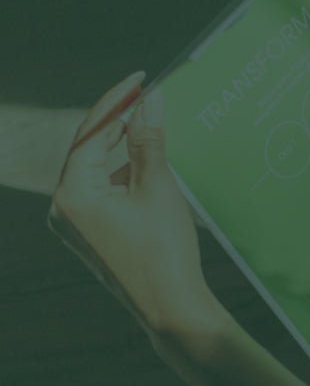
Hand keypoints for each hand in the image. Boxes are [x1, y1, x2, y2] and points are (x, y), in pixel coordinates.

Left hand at [52, 73, 229, 342]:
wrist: (170, 307)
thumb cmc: (164, 250)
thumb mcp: (158, 187)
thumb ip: (149, 140)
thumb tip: (150, 100)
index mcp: (72, 193)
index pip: (90, 132)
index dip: (116, 101)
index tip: (139, 79)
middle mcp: (63, 207)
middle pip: (90, 149)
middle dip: (121, 124)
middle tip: (149, 99)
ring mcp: (75, 224)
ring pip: (99, 171)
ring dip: (126, 151)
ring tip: (157, 133)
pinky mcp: (90, 235)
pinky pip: (104, 192)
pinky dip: (126, 176)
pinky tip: (152, 171)